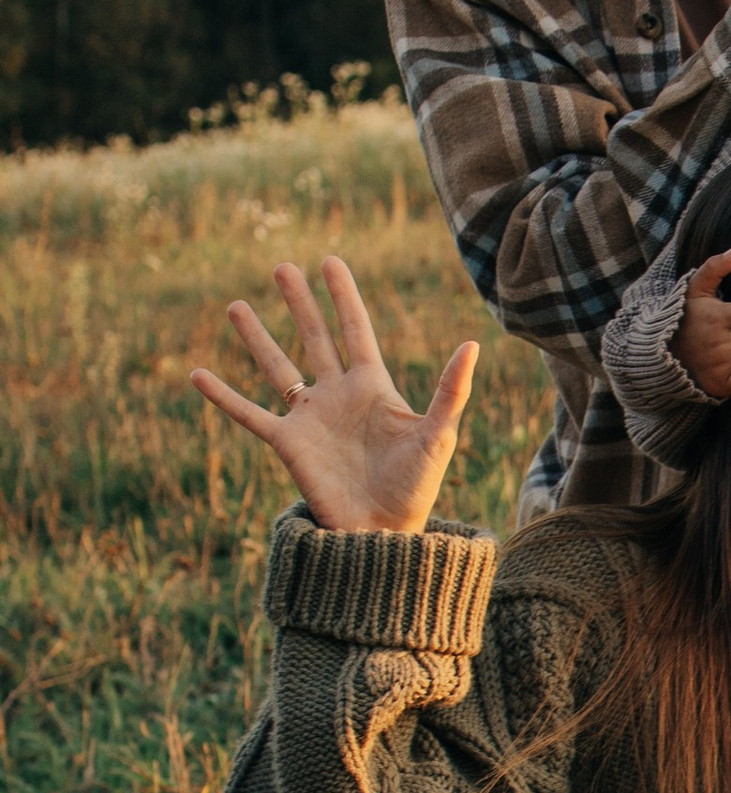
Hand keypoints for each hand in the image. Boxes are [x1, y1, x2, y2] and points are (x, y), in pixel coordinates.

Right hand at [193, 258, 476, 535]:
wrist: (383, 532)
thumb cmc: (416, 487)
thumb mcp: (437, 435)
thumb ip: (450, 391)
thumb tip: (472, 344)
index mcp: (373, 387)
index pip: (355, 329)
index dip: (342, 296)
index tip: (329, 261)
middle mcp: (338, 396)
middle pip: (315, 337)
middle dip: (300, 303)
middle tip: (281, 266)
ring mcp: (310, 418)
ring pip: (277, 366)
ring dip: (257, 337)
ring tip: (236, 305)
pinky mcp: (288, 444)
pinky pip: (249, 414)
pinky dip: (223, 396)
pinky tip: (196, 374)